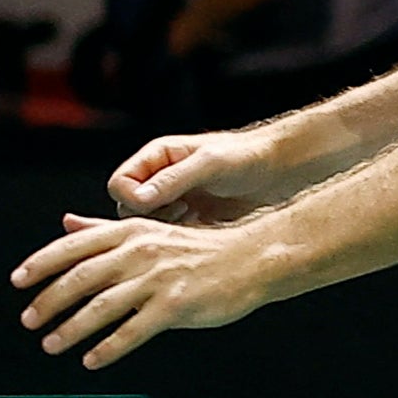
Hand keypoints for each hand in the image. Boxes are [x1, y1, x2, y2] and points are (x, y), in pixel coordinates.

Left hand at [14, 210, 270, 366]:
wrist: (250, 259)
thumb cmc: (199, 248)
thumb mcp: (150, 230)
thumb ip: (105, 230)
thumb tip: (65, 224)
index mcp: (130, 232)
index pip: (73, 247)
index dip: (41, 264)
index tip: (17, 282)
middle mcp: (139, 252)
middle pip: (80, 278)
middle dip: (49, 301)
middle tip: (28, 321)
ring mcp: (157, 279)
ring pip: (101, 307)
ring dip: (71, 329)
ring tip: (51, 345)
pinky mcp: (176, 306)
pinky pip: (133, 331)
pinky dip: (108, 348)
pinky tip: (91, 361)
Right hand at [107, 126, 288, 223]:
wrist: (278, 171)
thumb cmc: (246, 156)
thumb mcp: (210, 163)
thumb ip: (173, 179)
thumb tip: (138, 198)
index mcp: (156, 158)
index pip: (119, 184)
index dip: (131, 199)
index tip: (157, 204)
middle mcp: (159, 181)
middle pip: (127, 210)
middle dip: (147, 218)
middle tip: (182, 213)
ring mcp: (173, 203)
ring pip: (147, 229)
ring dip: (164, 232)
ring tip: (194, 220)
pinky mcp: (190, 223)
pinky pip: (170, 239)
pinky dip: (180, 241)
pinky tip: (203, 232)